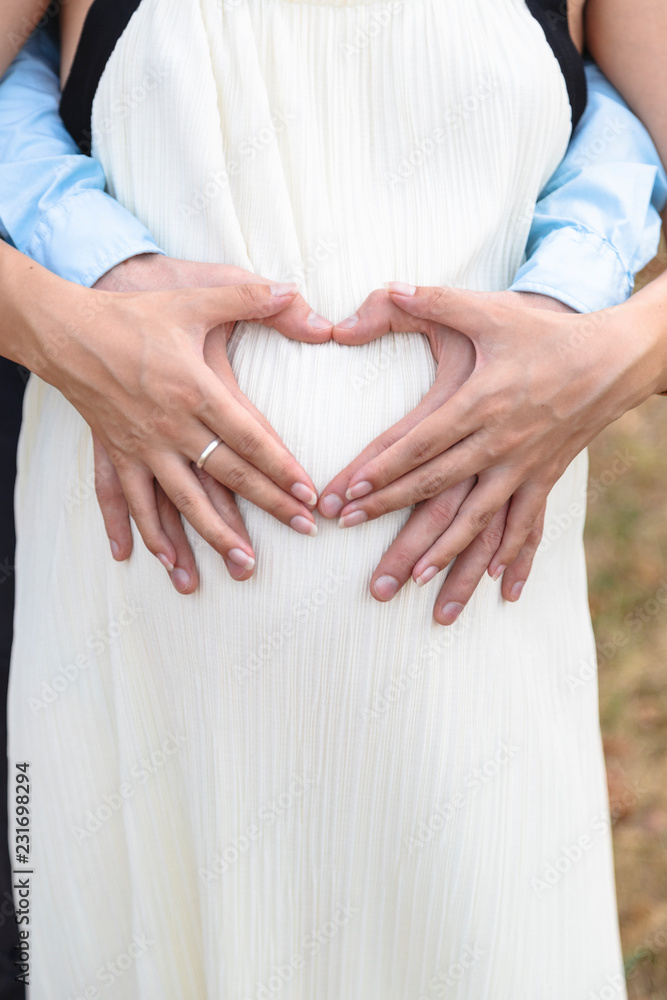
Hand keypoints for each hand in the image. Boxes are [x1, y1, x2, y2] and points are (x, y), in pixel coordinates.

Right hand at [88, 254, 334, 591]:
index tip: (308, 493)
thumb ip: (249, 297)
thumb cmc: (134, 315)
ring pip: (182, 501)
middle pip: (227, 476)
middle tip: (303, 530)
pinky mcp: (116, 453)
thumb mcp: (195, 298)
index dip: (282, 468)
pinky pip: (127, 500)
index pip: (249, 438)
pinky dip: (138, 530)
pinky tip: (148, 559)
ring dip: (213, 536)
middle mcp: (170, 426)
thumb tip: (296, 292)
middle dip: (268, 505)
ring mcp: (141, 445)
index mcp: (195, 390)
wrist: (67, 329)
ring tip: (241, 566)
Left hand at [326, 287, 533, 621]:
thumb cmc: (545, 333)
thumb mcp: (489, 310)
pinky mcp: (547, 477)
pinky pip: (528, 525)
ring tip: (416, 582)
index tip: (350, 494)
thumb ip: (433, 301)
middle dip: (393, 516)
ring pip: (480, 519)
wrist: (613, 357)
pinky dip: (514, 557)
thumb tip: (387, 290)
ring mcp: (525, 465)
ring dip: (447, 553)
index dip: (383, 469)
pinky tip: (499, 588)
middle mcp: (499, 440)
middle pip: (438, 486)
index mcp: (480, 401)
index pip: (420, 443)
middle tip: (356, 537)